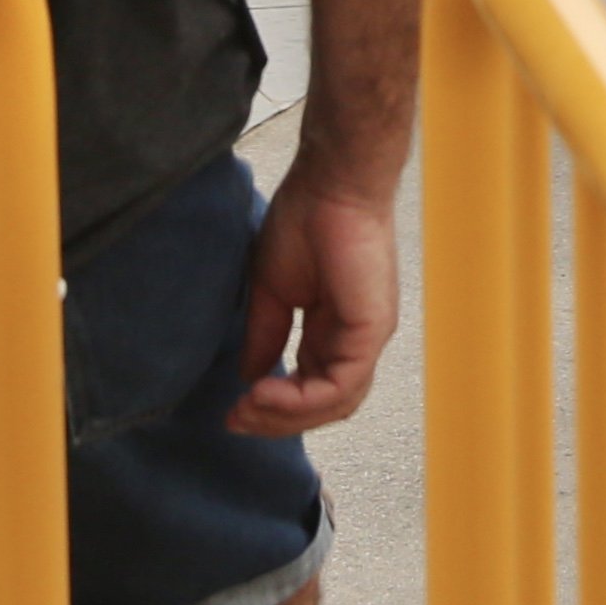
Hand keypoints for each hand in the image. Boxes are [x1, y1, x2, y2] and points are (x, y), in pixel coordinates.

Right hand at [229, 178, 398, 435]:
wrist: (330, 184)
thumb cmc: (305, 221)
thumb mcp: (273, 291)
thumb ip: (266, 335)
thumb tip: (250, 375)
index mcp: (335, 331)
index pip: (313, 390)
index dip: (275, 408)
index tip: (233, 411)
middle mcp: (356, 340)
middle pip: (325, 406)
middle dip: (277, 421)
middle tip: (236, 420)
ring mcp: (368, 338)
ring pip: (336, 404)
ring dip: (288, 416)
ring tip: (247, 408)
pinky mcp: (372, 330)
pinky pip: (341, 384)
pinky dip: (302, 399)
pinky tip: (265, 392)